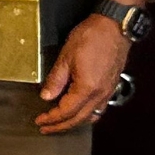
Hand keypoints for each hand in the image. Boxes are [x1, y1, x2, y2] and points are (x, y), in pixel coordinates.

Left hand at [37, 12, 134, 133]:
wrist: (115, 26)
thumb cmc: (91, 37)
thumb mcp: (66, 56)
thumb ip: (56, 80)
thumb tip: (46, 96)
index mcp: (87, 88)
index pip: (66, 111)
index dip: (51, 118)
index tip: (40, 120)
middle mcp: (100, 94)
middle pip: (79, 119)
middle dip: (61, 126)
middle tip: (46, 128)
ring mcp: (109, 91)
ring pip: (91, 116)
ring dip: (75, 122)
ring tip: (61, 124)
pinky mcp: (112, 85)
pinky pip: (100, 108)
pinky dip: (88, 115)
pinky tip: (80, 112)